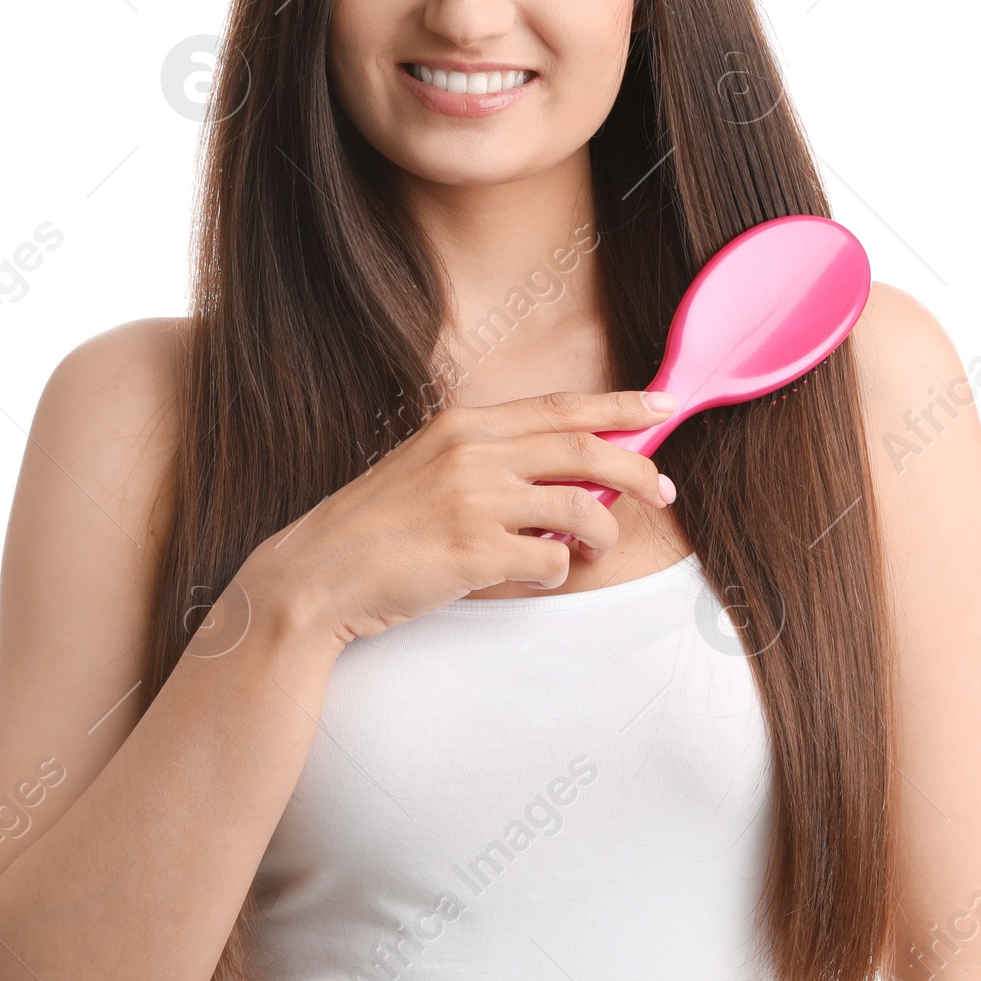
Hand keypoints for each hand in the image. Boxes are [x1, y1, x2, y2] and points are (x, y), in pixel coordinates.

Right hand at [239, 389, 677, 649]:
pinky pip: (551, 562)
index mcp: (465, 425)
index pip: (561, 406)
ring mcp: (475, 502)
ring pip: (580, 509)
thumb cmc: (376, 527)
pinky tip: (536, 573)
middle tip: (663, 490)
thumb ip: (492, 461)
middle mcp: (474, 453)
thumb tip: (566, 476)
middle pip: (585, 448)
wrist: (317, 574)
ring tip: (597, 547)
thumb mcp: (429, 467)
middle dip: (638, 468)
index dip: (619, 406)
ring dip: (603, 532)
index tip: (661, 407)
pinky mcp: (475, 553)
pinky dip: (559, 570)